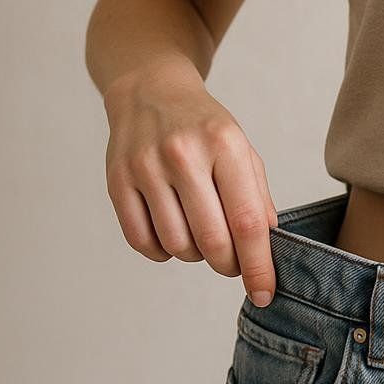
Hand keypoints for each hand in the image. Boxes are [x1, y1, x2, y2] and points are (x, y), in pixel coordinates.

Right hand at [102, 61, 278, 305]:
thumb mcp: (242, 150)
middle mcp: (182, 154)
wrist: (150, 91)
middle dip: (228, 265)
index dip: (258, 265)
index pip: (247, 220)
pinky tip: (172, 234)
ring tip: (200, 236)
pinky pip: (142, 241)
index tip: (264, 293)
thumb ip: (257, 198)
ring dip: (195, 256)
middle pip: (212, 240)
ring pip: (177, 245)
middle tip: (231, 263)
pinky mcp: (117, 180)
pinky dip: (162, 251)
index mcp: (223, 144)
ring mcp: (145, 166)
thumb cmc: (204, 127)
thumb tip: (267, 249)